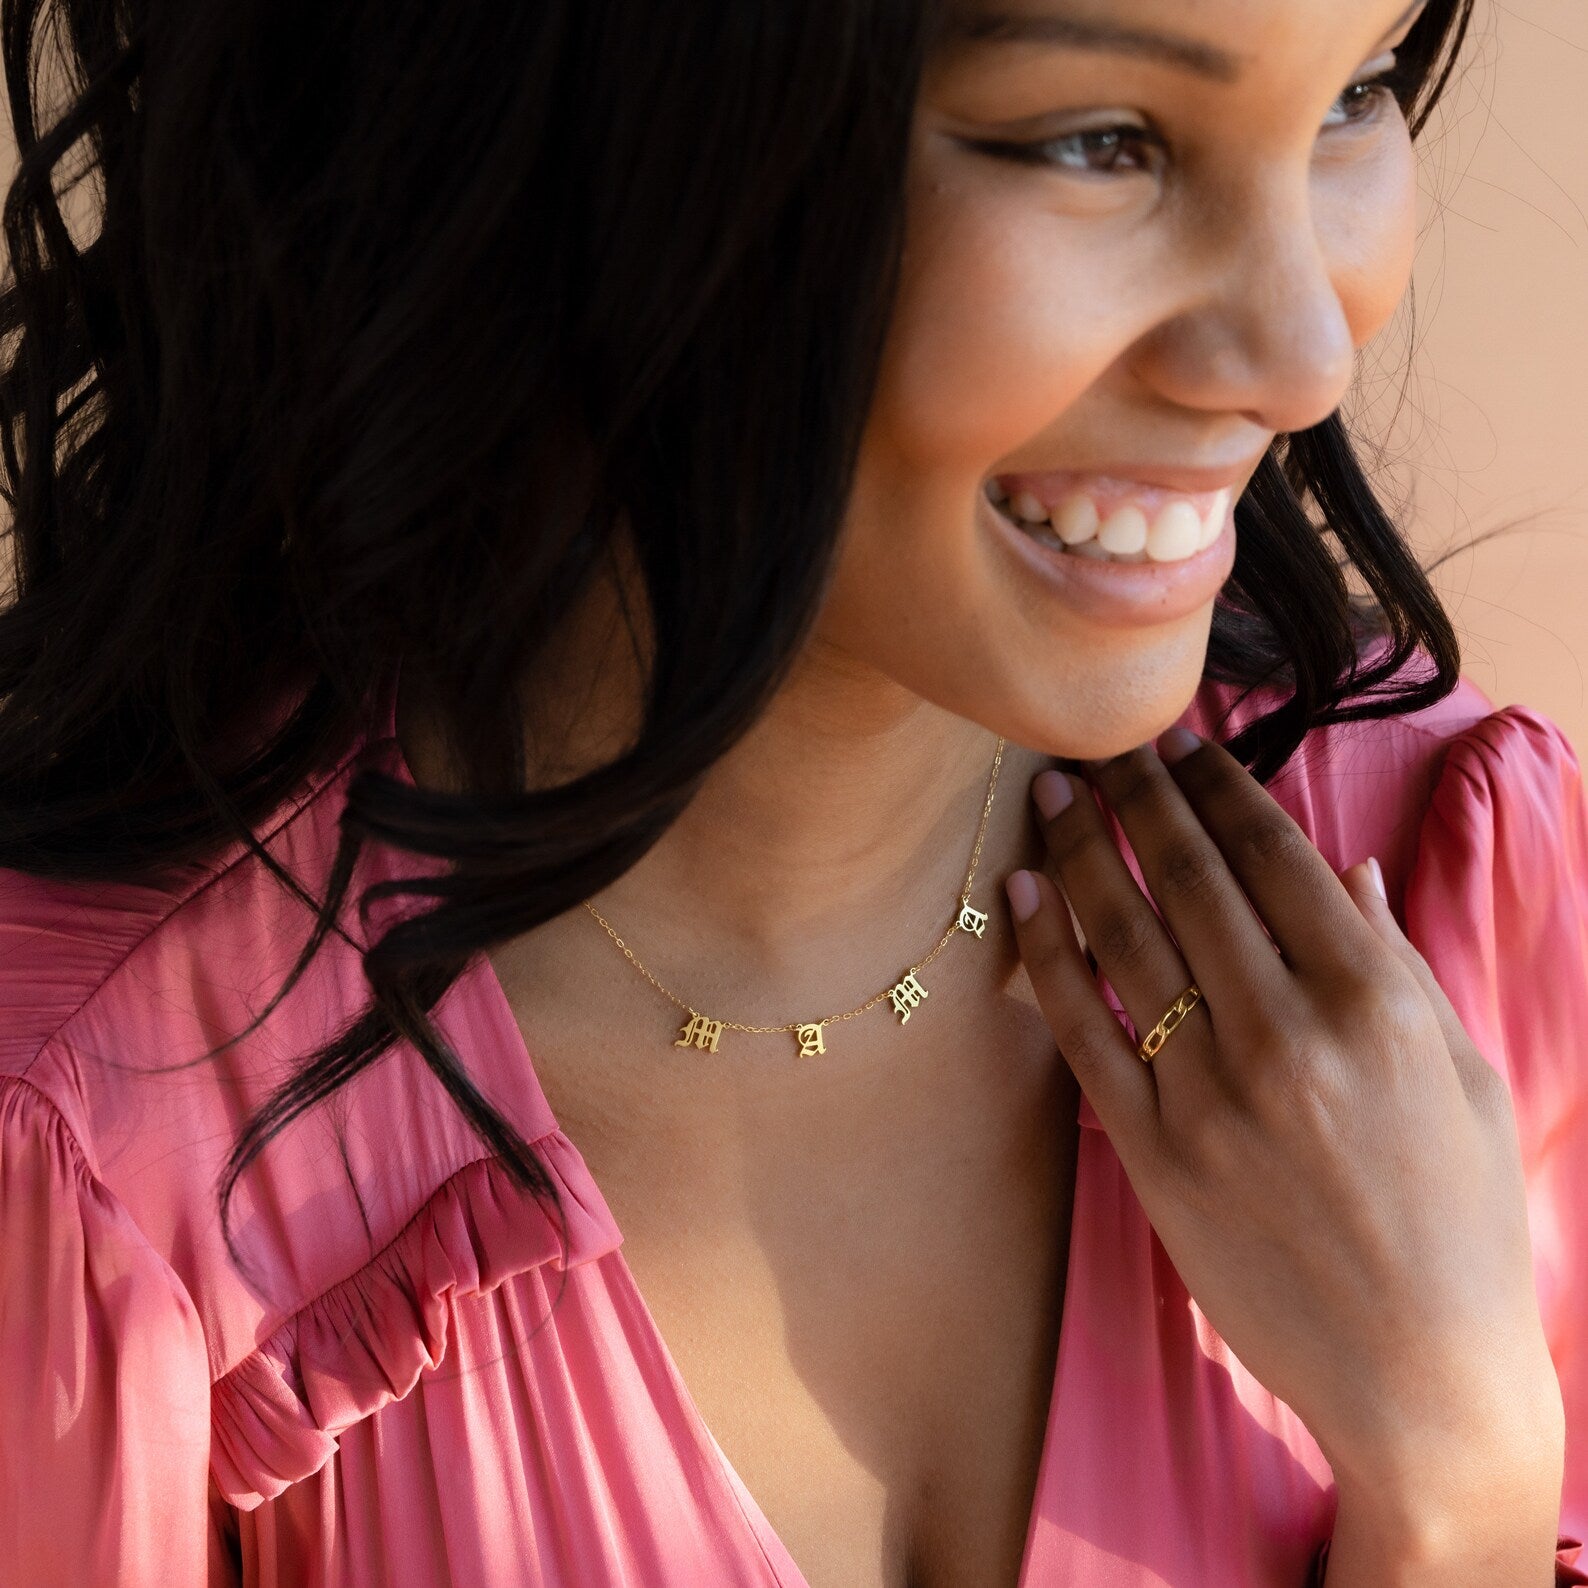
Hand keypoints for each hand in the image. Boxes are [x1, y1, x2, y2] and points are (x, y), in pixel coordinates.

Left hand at [1004, 729, 1563, 1509]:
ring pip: (1125, 940)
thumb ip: (1395, 960)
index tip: (1181, 737)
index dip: (1219, 782)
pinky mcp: (1154, 1155)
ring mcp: (1210, 1096)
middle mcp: (1286, 1035)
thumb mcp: (1458, 1072)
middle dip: (1139, 796)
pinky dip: (1046, 954)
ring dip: (1081, 852)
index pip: (1274, 855)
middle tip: (1099, 742)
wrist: (1424, 1375)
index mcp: (1373, 1002)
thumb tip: (1341, 868)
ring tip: (1051, 793)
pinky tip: (1023, 893)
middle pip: (1189, 880)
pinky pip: (1083, 1032)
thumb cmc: (1460, 1218)